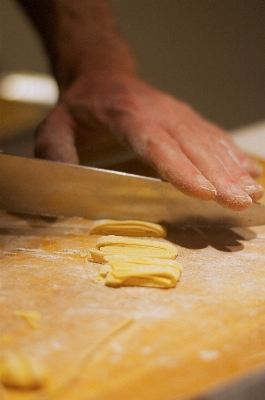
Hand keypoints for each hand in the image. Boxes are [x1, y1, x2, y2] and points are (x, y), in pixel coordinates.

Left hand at [35, 73, 263, 209]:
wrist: (104, 76)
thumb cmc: (82, 107)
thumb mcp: (55, 125)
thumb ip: (56, 152)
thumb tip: (62, 183)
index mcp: (126, 115)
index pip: (157, 145)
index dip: (181, 170)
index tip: (204, 192)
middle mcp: (159, 113)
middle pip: (192, 147)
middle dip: (218, 177)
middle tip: (238, 203)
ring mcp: (177, 114)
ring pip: (209, 143)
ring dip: (232, 170)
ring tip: (251, 194)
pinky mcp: (187, 119)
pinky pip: (214, 136)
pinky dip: (232, 156)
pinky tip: (248, 173)